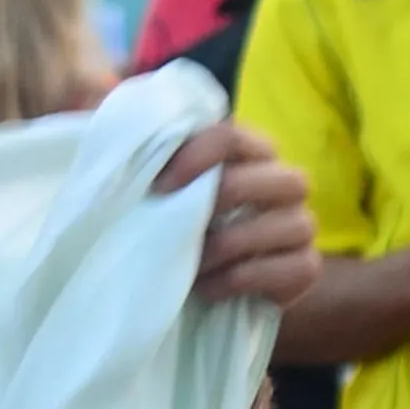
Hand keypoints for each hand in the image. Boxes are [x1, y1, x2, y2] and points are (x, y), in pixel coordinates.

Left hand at [156, 122, 318, 306]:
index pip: (233, 136)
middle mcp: (285, 183)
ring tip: (190, 264)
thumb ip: (146, 157)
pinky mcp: (306, 267)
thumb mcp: (158, 191)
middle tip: (179, 225)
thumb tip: (103, 121)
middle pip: (273, 176)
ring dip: (230, 245)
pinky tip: (208, 287)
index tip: (159, 186)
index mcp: (250, 154)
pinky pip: (291, 269)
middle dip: (222, 199)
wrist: (202, 284)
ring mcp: (301, 225)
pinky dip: (243, 278)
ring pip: (288, 224)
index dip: (197, 156)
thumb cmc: (175, 227)